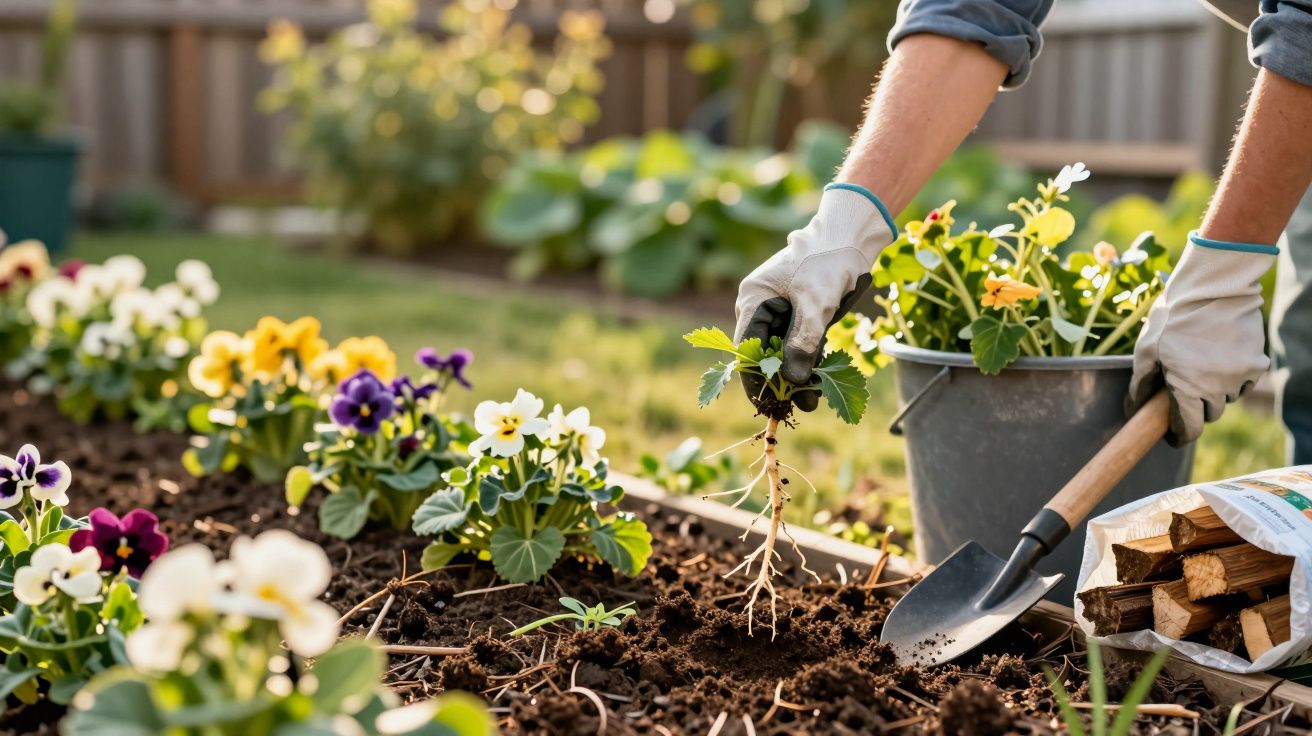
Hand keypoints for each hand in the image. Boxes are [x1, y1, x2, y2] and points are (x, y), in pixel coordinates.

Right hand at [734, 184, 895, 411]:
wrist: (853, 238)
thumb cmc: (828, 261)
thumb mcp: (815, 303)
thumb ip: (803, 342)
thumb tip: (793, 381)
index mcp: (753, 299)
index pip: (746, 348)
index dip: (755, 378)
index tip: (767, 403)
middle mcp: (762, 309)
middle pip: (763, 354)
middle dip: (778, 382)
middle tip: (794, 408)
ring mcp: (782, 314)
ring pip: (783, 354)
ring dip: (796, 378)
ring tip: (811, 403)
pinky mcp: (801, 318)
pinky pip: (800, 347)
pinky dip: (808, 365)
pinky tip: (819, 386)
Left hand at [1127, 231, 1275, 444]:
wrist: (1213, 287)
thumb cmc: (1172, 318)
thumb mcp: (1145, 350)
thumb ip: (1140, 384)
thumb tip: (1132, 410)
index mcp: (1187, 388)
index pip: (1189, 429)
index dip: (1179, 435)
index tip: (1172, 435)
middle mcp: (1218, 388)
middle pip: (1208, 414)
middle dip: (1194, 408)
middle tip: (1182, 390)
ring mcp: (1240, 376)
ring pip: (1227, 398)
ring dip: (1214, 392)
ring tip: (1199, 367)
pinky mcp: (1257, 363)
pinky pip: (1243, 382)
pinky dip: (1231, 378)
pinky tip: (1218, 360)